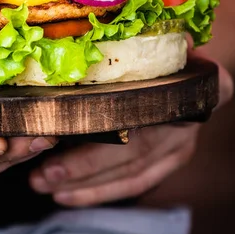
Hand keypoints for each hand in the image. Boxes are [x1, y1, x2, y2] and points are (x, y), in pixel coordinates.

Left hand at [30, 59, 233, 206]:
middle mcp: (186, 121)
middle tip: (43, 174)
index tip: (59, 133)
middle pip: (130, 151)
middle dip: (82, 167)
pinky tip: (67, 194)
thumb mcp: (148, 44)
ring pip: (129, 174)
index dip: (101, 122)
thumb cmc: (159, 54)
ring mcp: (178, 146)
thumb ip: (132, 44)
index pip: (139, 108)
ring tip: (45, 184)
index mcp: (182, 86)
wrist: (191, 71)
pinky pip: (132, 184)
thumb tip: (98, 39)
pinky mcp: (167, 163)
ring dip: (85, 184)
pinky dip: (99, 191)